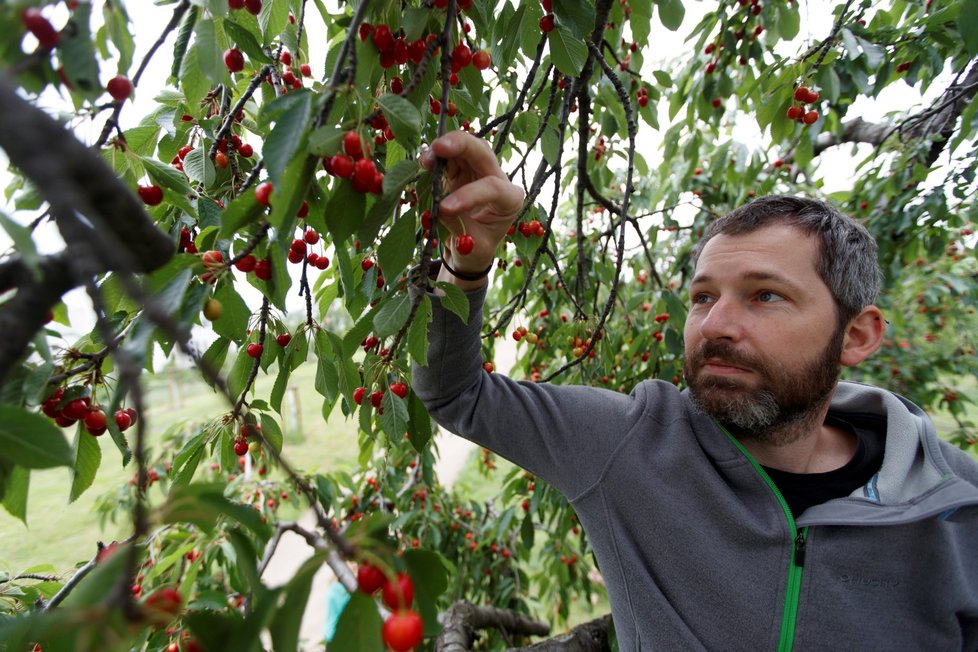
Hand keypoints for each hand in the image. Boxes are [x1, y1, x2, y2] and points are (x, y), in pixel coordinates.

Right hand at [420, 131, 523, 279]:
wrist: (470, 248)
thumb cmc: (477, 248)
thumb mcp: (473, 246)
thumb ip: (459, 225)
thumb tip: (440, 208)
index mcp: (510, 199)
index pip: (493, 187)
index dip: (469, 194)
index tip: (445, 208)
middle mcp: (498, 179)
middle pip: (483, 152)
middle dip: (462, 145)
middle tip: (438, 147)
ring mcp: (479, 171)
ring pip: (466, 147)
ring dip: (445, 148)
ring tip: (426, 160)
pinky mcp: (461, 170)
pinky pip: (450, 156)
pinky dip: (436, 157)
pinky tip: (425, 162)